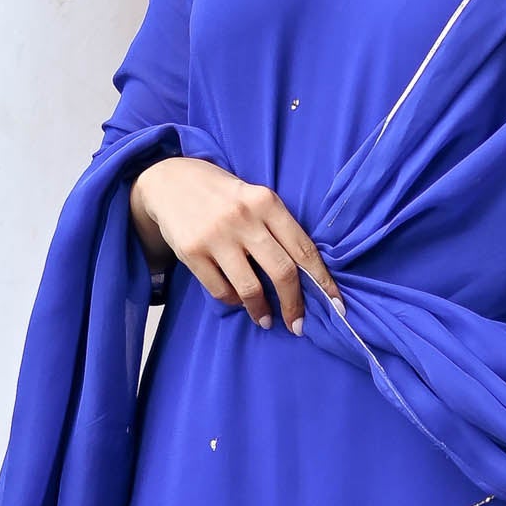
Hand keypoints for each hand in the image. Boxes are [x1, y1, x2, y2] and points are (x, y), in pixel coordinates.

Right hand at [129, 157, 341, 334]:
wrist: (170, 181)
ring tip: (265, 320)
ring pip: (250, 287)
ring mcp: (216, 236)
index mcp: (267, 202)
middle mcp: (244, 218)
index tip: (335, 306)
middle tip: (298, 324)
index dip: (323, 282)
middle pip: (282, 272)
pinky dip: (234, 301)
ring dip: (261, 311)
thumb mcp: (255, 198)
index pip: (304, 249)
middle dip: (294, 304)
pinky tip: (238, 301)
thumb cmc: (223, 194)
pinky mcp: (192, 252)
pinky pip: (221, 290)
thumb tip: (305, 276)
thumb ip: (277, 229)